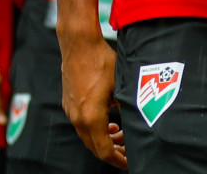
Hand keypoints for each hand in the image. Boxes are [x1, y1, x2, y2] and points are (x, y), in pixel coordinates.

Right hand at [60, 29, 125, 168]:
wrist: (79, 45)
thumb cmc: (101, 62)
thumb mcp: (120, 87)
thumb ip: (126, 109)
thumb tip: (136, 123)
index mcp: (91, 117)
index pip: (104, 151)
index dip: (118, 160)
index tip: (130, 162)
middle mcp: (78, 118)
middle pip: (95, 148)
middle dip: (113, 152)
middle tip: (128, 151)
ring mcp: (71, 111)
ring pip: (88, 137)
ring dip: (104, 140)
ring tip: (120, 134)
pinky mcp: (69, 104)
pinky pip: (82, 125)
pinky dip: (96, 129)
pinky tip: (109, 122)